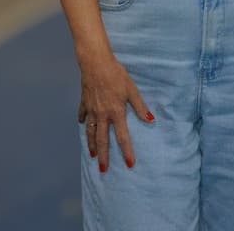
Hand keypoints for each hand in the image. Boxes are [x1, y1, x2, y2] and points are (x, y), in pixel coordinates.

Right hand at [77, 49, 153, 171]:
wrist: (96, 64)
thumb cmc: (117, 75)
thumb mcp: (132, 90)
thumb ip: (140, 107)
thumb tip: (151, 120)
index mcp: (116, 113)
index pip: (123, 137)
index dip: (127, 151)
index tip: (129, 164)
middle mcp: (102, 115)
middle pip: (102, 140)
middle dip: (104, 156)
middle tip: (103, 169)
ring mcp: (91, 110)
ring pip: (90, 132)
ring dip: (91, 144)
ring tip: (92, 154)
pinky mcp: (84, 103)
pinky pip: (83, 115)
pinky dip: (83, 122)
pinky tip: (83, 125)